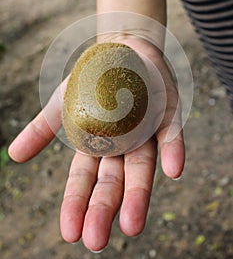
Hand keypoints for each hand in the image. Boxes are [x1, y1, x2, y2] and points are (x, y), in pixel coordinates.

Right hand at [8, 38, 183, 251]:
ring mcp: (147, 131)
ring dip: (139, 194)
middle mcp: (123, 145)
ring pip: (142, 166)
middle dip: (104, 209)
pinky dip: (172, 151)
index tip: (70, 234)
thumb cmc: (90, 82)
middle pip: (113, 181)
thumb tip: (14, 156)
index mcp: (97, 146)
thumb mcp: (61, 103)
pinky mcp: (168, 114)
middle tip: (96, 242)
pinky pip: (171, 134)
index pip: (85, 180)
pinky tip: (172, 171)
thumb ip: (42, 129)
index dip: (77, 205)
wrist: (122, 51)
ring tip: (131, 225)